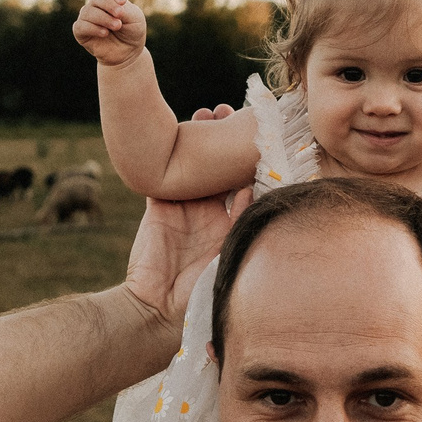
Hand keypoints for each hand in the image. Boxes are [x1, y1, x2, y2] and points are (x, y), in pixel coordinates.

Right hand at [73, 0, 148, 66]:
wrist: (127, 53)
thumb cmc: (132, 32)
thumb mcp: (135, 19)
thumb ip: (125, 10)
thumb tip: (110, 8)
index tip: (123, 2)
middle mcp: (97, 5)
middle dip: (109, 5)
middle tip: (120, 15)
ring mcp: (87, 17)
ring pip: (88, 11)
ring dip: (104, 18)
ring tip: (116, 26)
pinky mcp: (80, 31)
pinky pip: (81, 25)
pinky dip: (93, 28)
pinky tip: (104, 33)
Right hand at [119, 103, 246, 327]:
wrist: (158, 311)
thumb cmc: (206, 293)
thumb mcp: (233, 256)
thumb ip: (243, 224)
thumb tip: (251, 189)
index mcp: (235, 224)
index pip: (248, 184)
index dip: (254, 158)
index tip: (263, 132)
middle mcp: (213, 212)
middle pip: (223, 166)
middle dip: (228, 138)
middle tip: (233, 112)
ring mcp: (186, 206)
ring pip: (196, 162)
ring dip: (202, 134)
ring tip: (210, 111)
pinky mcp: (160, 205)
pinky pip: (166, 171)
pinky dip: (172, 147)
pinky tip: (183, 123)